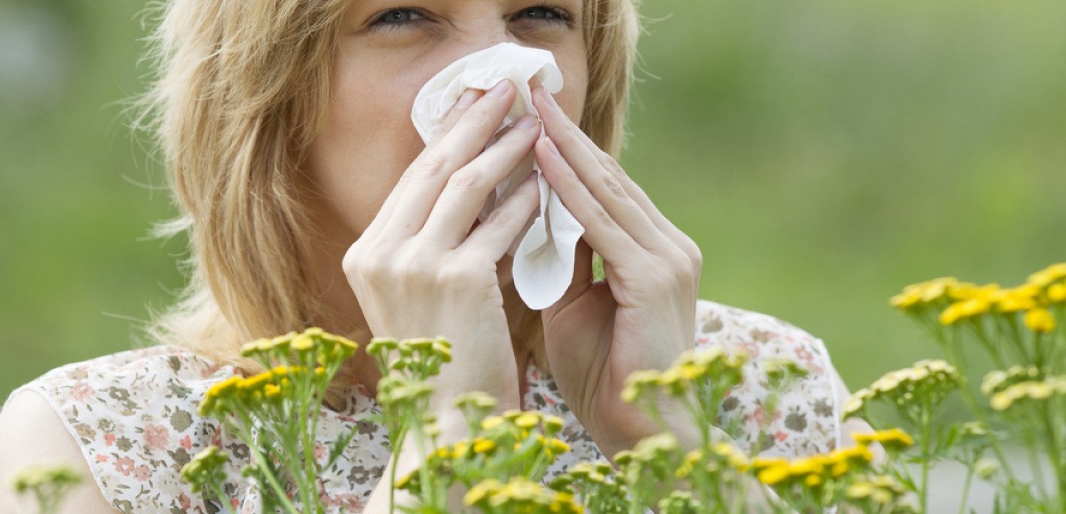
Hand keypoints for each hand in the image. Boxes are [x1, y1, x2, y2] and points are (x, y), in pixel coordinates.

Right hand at [342, 81, 541, 411]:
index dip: (447, 136)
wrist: (443, 425)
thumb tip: (479, 190)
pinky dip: (524, 200)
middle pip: (434, 167)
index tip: (475, 105)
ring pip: (466, 184)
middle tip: (507, 88)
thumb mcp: (422, 298)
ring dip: (505, 148)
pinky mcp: (454, 279)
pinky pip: (498, 224)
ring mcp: (413, 264)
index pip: (412, 179)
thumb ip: (436, 246)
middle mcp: (379, 253)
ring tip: (536, 124)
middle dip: (474, 121)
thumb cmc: (442, 366)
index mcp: (366, 255)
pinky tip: (545, 182)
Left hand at [531, 86, 702, 456]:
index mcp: (654, 252)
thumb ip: (563, 259)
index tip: (532, 117)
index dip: (568, 152)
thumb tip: (532, 218)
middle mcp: (669, 246)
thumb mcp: (574, 304)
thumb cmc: (603, 374)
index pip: (606, 189)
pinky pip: (602, 224)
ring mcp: (668, 258)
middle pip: (609, 177)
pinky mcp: (654, 277)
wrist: (640, 429)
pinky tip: (544, 160)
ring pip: (607, 191)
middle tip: (529, 93)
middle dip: (565, 135)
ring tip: (531, 110)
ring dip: (565, 149)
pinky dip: (571, 190)